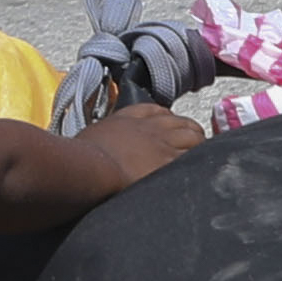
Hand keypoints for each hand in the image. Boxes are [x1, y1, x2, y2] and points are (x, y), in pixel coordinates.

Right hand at [93, 102, 211, 188]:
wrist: (89, 168)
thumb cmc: (81, 156)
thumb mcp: (91, 136)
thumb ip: (103, 137)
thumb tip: (97, 147)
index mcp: (129, 120)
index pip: (156, 111)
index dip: (167, 119)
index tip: (170, 126)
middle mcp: (150, 128)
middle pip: (182, 122)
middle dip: (190, 131)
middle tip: (192, 143)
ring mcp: (163, 145)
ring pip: (194, 137)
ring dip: (199, 144)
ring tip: (200, 154)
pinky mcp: (169, 164)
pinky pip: (194, 158)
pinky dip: (199, 162)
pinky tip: (201, 169)